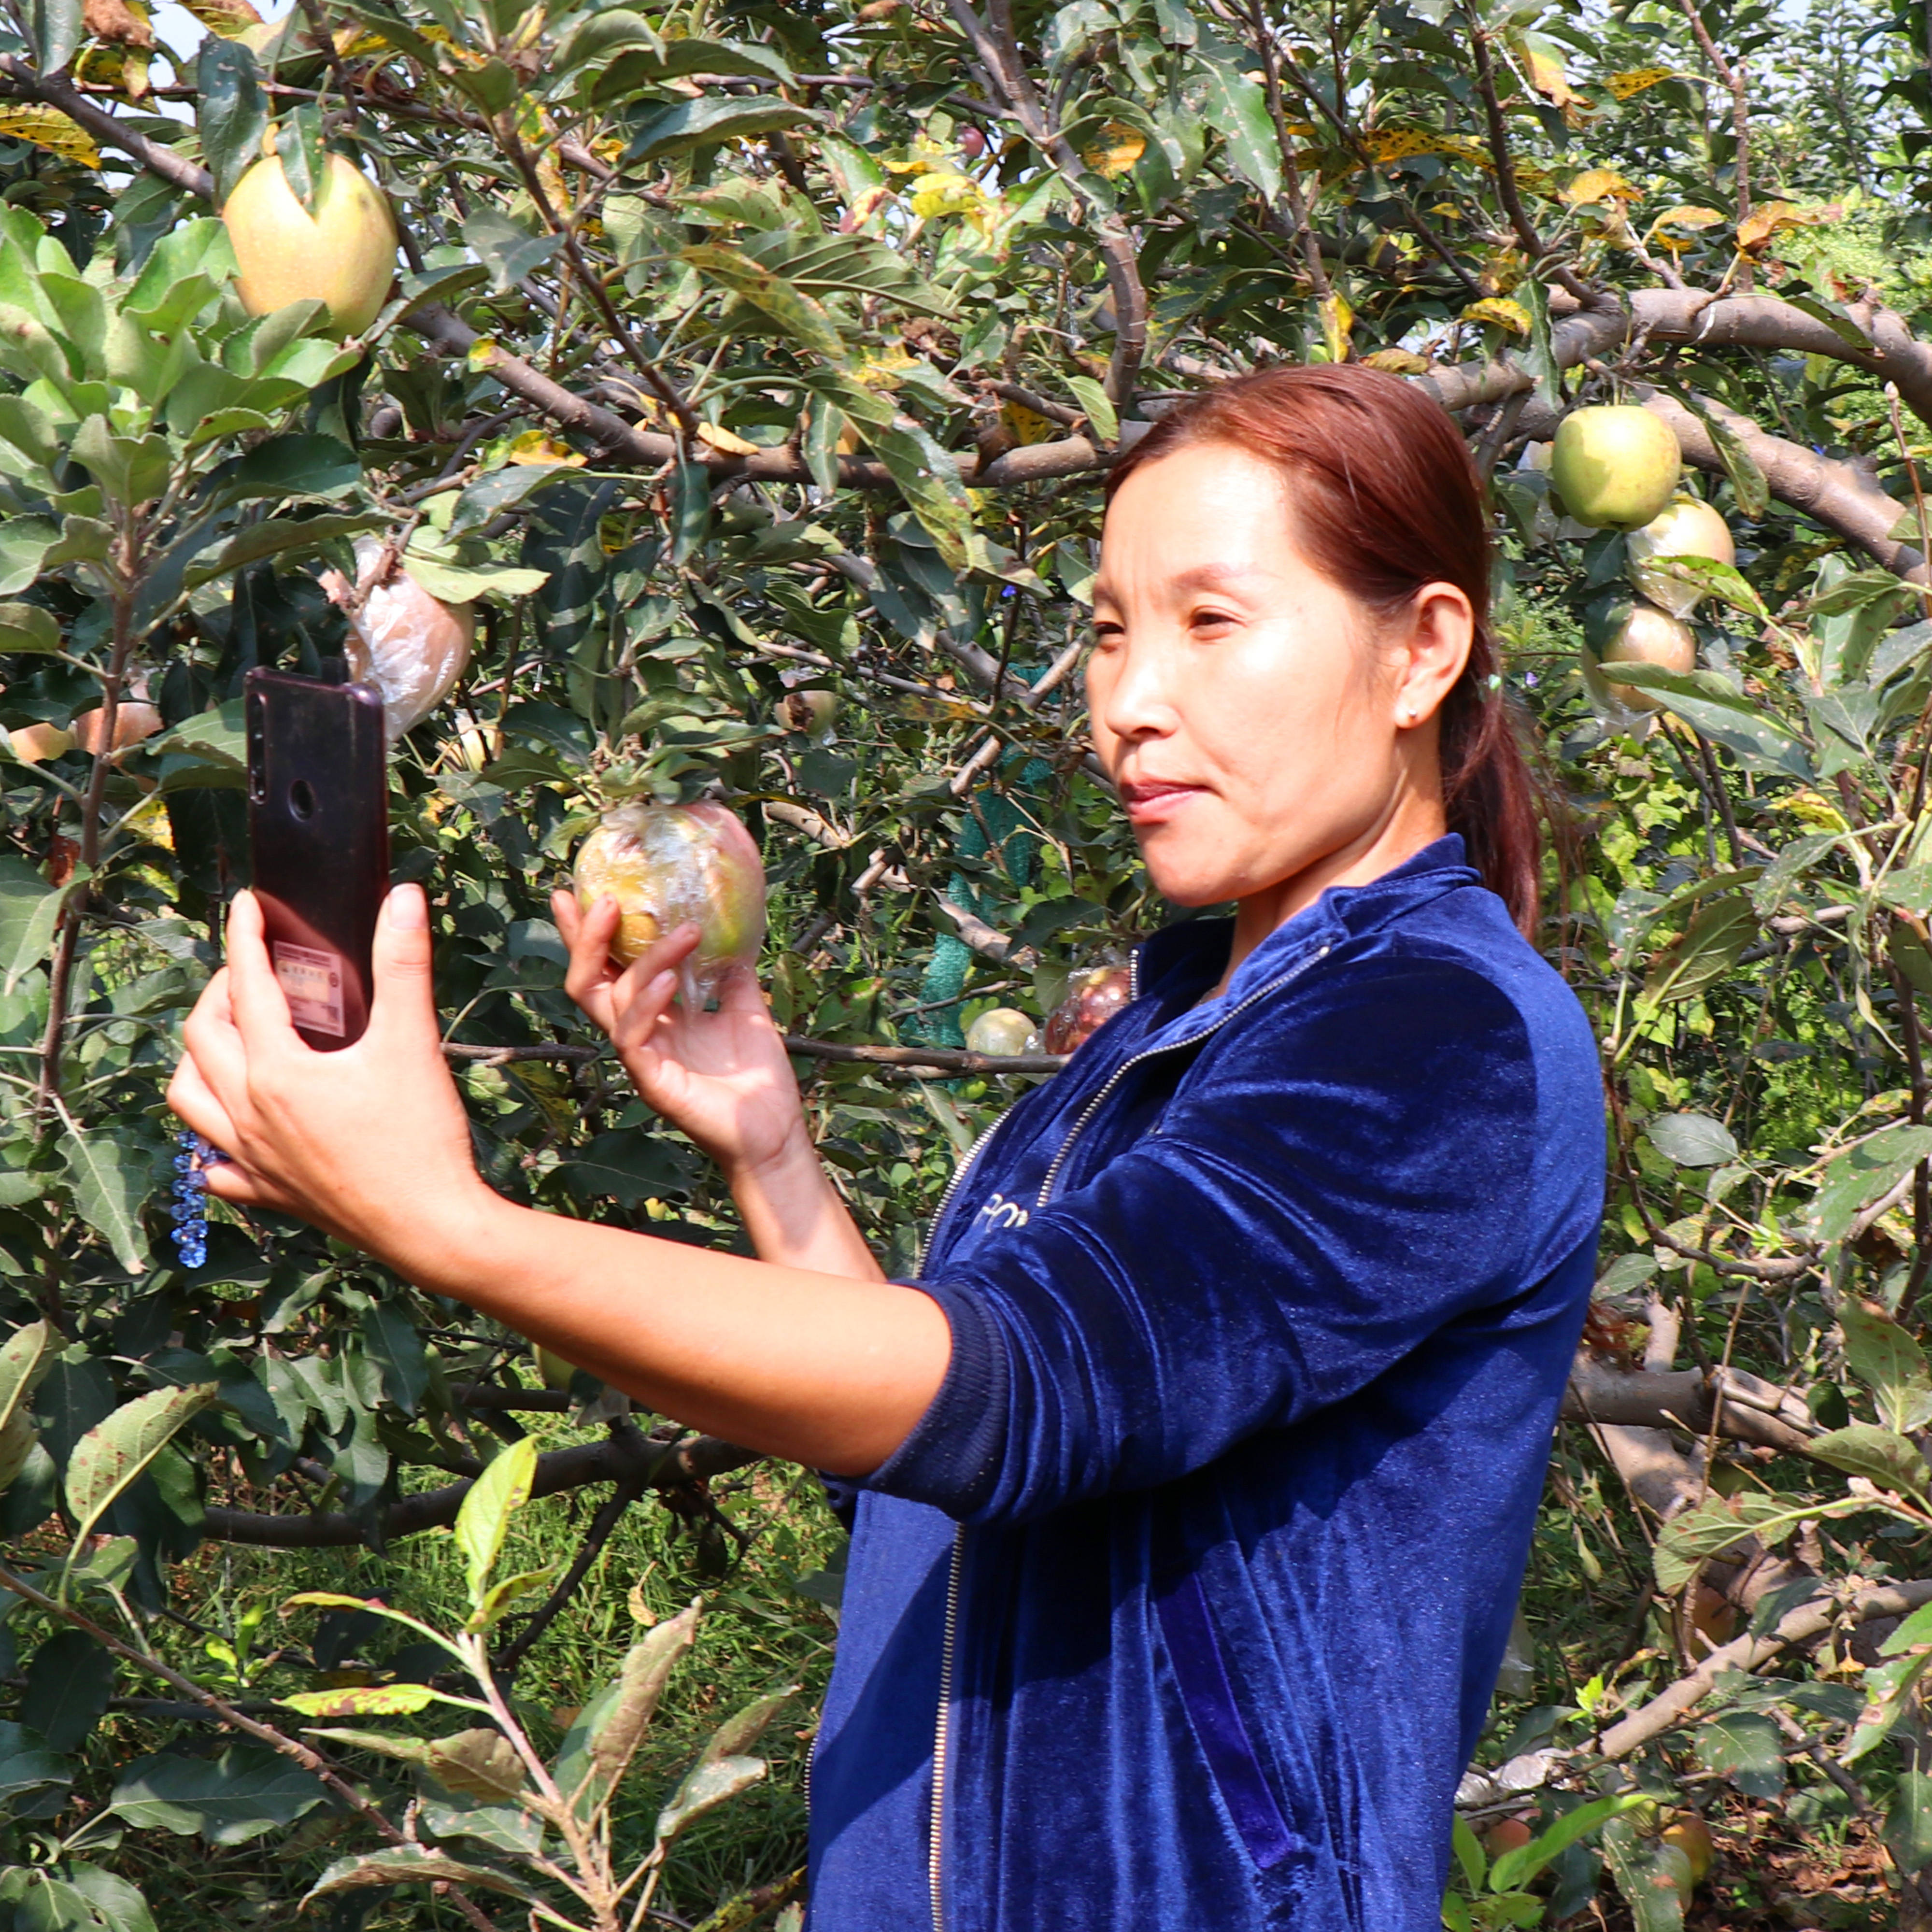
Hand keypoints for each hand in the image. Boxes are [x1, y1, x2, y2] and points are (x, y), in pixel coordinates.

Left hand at [167, 886, 488, 1265]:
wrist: (431, 1225)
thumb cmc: (421, 1137)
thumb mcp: (414, 1042)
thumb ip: (404, 965)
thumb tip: (402, 897)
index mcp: (278, 1071)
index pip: (248, 987)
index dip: (245, 938)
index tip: (247, 906)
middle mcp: (249, 1113)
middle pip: (203, 1038)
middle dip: (219, 993)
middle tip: (249, 972)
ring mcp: (252, 1158)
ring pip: (189, 1100)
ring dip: (197, 1061)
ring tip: (227, 1041)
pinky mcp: (269, 1193)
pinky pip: (213, 1168)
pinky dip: (210, 1143)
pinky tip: (229, 1133)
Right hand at [555, 889, 809, 1181]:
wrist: (775, 1132)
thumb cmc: (757, 1080)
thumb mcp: (748, 1012)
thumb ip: (733, 978)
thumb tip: (733, 935)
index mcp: (656, 1017)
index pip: (611, 969)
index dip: (591, 934)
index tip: (580, 891)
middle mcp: (639, 1034)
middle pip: (589, 982)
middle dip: (587, 939)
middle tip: (602, 898)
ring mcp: (641, 1059)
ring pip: (614, 1000)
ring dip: (644, 959)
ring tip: (681, 929)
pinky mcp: (651, 1082)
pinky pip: (632, 1038)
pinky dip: (646, 1005)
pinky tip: (668, 980)